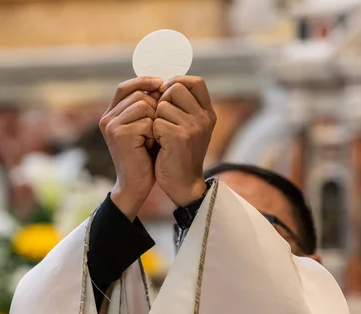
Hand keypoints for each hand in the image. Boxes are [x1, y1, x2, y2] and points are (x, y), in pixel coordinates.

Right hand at [100, 77, 162, 219]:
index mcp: (111, 114)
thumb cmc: (144, 157)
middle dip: (154, 109)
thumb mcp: (145, 128)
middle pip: (139, 95)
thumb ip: (146, 107)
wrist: (136, 184)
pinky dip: (153, 132)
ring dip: (154, 120)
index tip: (162, 85)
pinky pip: (146, 120)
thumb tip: (161, 83)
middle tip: (155, 130)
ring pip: (144, 105)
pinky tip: (149, 145)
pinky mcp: (119, 134)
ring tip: (151, 138)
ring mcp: (111, 125)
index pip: (126, 87)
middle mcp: (107, 118)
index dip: (143, 82)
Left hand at [153, 76, 215, 205]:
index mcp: (208, 113)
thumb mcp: (189, 128)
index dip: (178, 82)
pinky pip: (156, 122)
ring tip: (161, 135)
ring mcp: (193, 127)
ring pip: (163, 105)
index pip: (195, 82)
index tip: (166, 93)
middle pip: (176, 88)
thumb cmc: (180, 154)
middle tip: (161, 118)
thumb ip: (183, 107)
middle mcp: (204, 118)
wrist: (183, 184)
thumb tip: (163, 84)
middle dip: (162, 100)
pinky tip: (158, 144)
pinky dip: (152, 132)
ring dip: (156, 118)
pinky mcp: (179, 137)